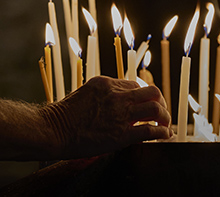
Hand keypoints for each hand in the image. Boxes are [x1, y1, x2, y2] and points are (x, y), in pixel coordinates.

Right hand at [40, 76, 171, 157]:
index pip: (134, 84)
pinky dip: (162, 133)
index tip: (145, 105)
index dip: (142, 96)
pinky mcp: (121, 133)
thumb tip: (113, 105)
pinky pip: (150, 130)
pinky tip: (165, 136)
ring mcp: (120, 113)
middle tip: (161, 113)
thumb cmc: (63, 116)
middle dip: (160, 102)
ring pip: (156, 108)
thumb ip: (102, 96)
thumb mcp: (84, 94)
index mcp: (106, 83)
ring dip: (165, 117)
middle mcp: (116, 95)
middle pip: (151, 91)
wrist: (53, 130)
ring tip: (165, 125)